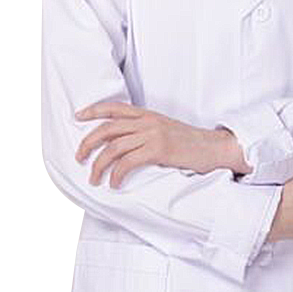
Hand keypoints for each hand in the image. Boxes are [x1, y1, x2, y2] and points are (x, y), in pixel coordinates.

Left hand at [74, 101, 230, 187]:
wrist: (214, 148)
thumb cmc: (190, 143)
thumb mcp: (165, 129)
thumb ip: (146, 131)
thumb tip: (124, 143)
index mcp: (148, 114)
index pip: (115, 108)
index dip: (94, 110)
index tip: (78, 116)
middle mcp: (148, 121)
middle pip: (108, 128)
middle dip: (88, 142)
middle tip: (79, 157)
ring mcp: (153, 134)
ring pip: (114, 147)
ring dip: (99, 164)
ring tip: (94, 178)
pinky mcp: (159, 149)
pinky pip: (128, 162)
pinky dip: (116, 174)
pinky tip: (114, 183)